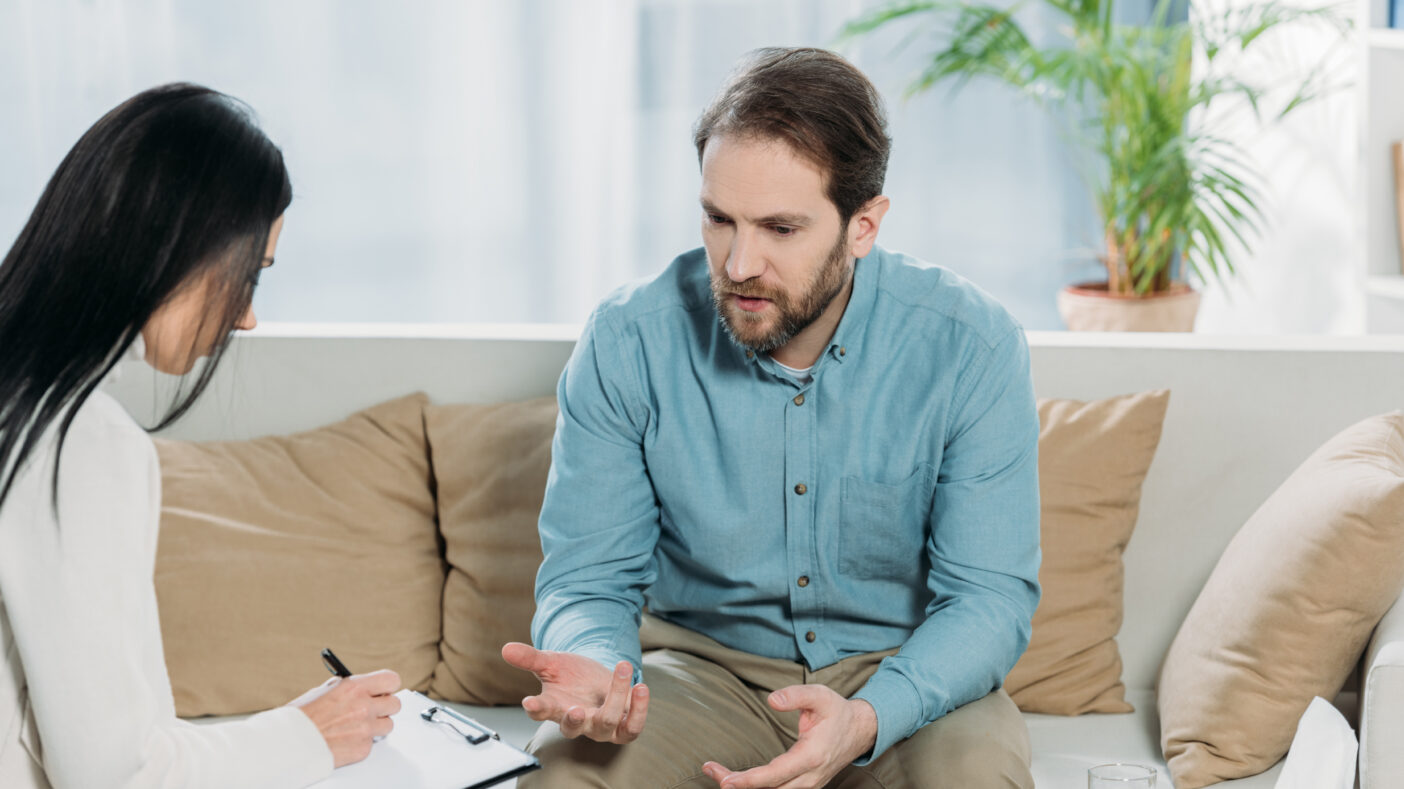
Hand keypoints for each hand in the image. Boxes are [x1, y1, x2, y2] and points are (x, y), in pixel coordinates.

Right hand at [289, 669, 401, 767]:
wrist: (289, 744)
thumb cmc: (301, 718)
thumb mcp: (324, 691)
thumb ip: (348, 689)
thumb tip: (364, 687)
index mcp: (354, 687)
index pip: (391, 680)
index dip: (388, 686)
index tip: (384, 689)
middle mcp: (364, 707)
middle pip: (395, 704)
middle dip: (385, 707)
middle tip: (374, 709)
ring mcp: (365, 729)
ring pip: (388, 725)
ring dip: (376, 726)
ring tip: (358, 726)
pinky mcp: (363, 748)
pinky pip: (372, 743)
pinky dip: (362, 742)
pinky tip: (346, 739)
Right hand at [501, 642, 649, 742]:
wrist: (598, 680)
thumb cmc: (571, 675)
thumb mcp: (551, 662)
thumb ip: (530, 658)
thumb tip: (506, 648)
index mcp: (555, 707)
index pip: (542, 713)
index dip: (535, 709)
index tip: (529, 702)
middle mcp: (578, 721)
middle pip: (573, 728)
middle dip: (574, 720)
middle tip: (575, 708)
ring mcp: (601, 727)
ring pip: (606, 721)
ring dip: (616, 696)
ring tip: (622, 667)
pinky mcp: (623, 727)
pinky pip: (632, 727)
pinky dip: (639, 709)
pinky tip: (640, 686)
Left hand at [703, 685, 877, 788]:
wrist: (859, 730)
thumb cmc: (836, 712)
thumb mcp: (820, 695)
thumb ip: (796, 695)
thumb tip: (771, 700)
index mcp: (812, 757)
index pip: (775, 775)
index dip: (749, 780)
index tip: (725, 780)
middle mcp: (810, 777)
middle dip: (738, 785)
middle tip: (710, 770)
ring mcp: (808, 785)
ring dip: (745, 787)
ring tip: (718, 774)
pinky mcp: (804, 785)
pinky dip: (757, 788)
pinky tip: (737, 779)